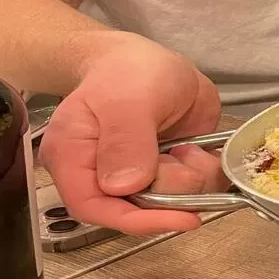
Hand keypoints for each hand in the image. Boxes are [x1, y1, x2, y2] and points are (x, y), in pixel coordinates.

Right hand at [39, 37, 225, 234]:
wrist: (147, 58)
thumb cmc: (125, 70)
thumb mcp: (128, 97)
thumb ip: (126, 139)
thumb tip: (125, 185)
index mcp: (73, 158)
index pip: (93, 206)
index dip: (135, 220)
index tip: (178, 216)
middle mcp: (101, 175)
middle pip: (138, 208)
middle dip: (171, 186)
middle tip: (182, 150)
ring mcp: (137, 176)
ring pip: (171, 202)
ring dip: (191, 176)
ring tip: (188, 144)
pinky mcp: (166, 170)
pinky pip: (194, 189)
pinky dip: (205, 171)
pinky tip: (199, 146)